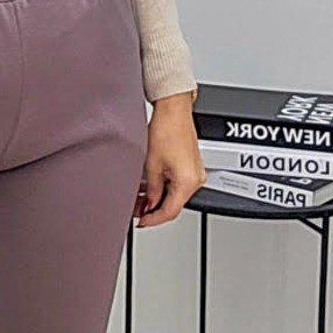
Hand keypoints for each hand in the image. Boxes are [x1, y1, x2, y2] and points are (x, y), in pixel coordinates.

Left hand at [135, 93, 205, 227]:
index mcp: (188, 182)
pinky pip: (178, 185)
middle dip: (154, 210)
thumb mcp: (151, 165)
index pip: (169, 212)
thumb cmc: (166, 130)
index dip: (152, 220)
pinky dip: (165, 189)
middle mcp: (196, 179)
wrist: (173, 111)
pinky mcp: (192, 166)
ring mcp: (196, 173)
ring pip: (176, 196)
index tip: (141, 222)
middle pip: (174, 205)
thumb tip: (148, 203)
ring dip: (158, 199)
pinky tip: (151, 188)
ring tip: (140, 199)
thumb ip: (150, 190)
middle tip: (136, 211)